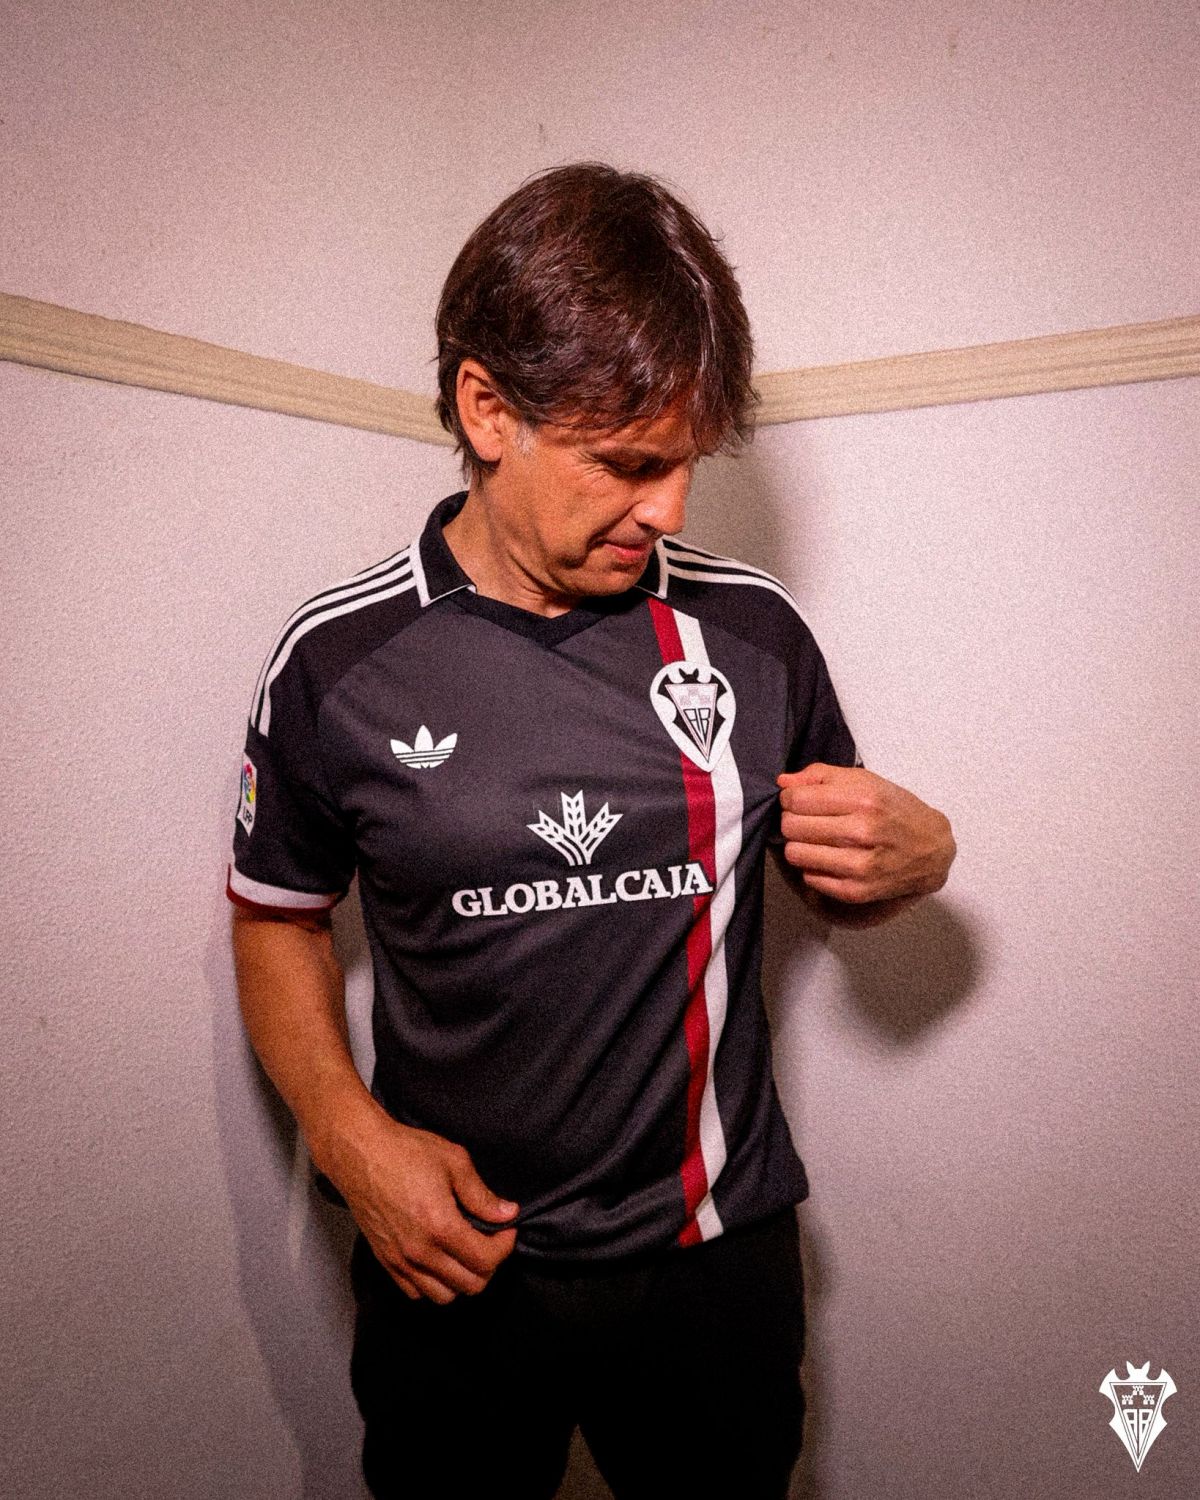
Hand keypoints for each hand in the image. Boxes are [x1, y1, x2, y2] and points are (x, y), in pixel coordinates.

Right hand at [319, 1109, 518, 1302]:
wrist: (360, 1153)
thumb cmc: (405, 1152)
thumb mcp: (454, 1161)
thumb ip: (482, 1195)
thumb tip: (507, 1213)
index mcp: (440, 1226)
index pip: (486, 1260)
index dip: (505, 1246)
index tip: (506, 1228)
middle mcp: (420, 1251)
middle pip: (470, 1284)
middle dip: (489, 1264)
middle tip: (490, 1240)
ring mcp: (400, 1259)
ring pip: (444, 1296)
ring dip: (462, 1279)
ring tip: (466, 1252)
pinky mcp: (385, 1260)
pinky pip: (415, 1292)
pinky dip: (433, 1284)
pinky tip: (439, 1259)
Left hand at [776, 763, 954, 905]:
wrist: (931, 849)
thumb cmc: (895, 810)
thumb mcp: (865, 781)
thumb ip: (820, 776)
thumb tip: (783, 782)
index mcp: (864, 801)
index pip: (796, 800)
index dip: (789, 798)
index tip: (796, 800)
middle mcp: (862, 833)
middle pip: (791, 826)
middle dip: (792, 820)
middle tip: (807, 820)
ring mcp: (859, 866)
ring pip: (795, 854)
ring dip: (799, 844)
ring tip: (816, 839)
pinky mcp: (856, 891)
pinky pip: (809, 877)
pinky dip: (813, 866)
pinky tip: (830, 857)